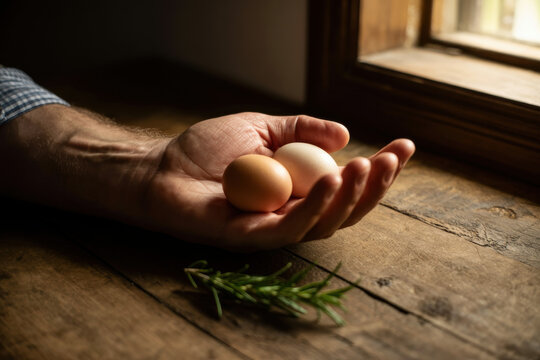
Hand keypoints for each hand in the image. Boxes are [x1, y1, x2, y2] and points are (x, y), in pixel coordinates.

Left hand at [145, 112, 414, 250]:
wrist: (159, 169)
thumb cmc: (206, 150)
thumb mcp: (260, 126)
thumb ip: (300, 129)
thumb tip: (345, 135)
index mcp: (297, 188)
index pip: (346, 183)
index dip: (380, 169)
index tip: (405, 146)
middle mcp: (291, 211)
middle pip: (344, 209)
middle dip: (374, 187)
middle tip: (392, 160)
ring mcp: (273, 227)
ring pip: (326, 223)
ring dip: (351, 197)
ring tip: (369, 168)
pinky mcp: (252, 237)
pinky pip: (292, 227)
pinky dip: (316, 207)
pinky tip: (332, 181)